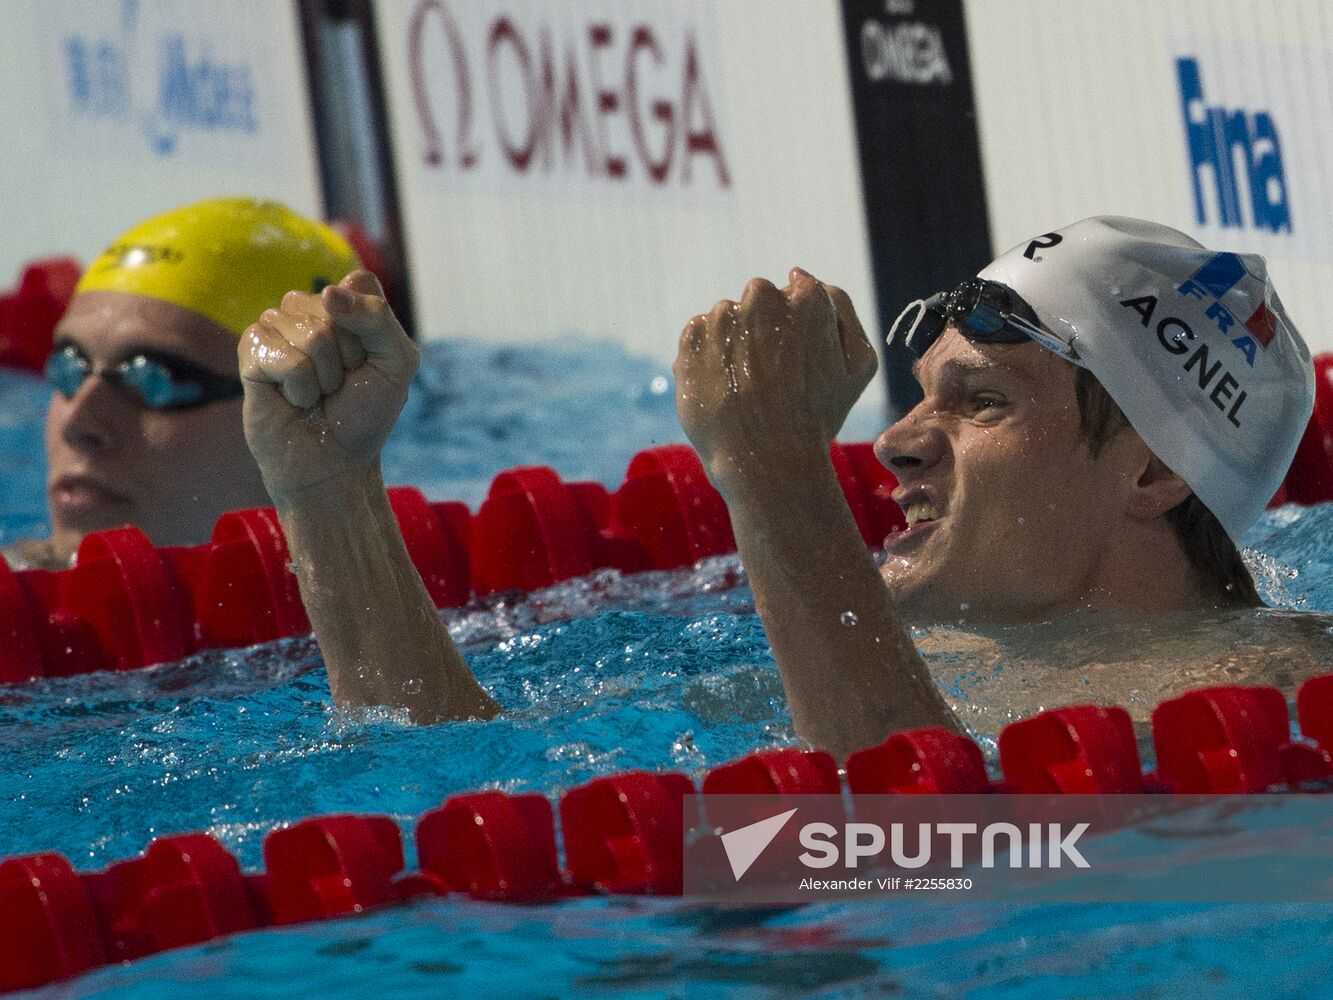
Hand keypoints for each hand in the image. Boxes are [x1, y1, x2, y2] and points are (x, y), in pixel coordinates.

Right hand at [239, 270, 418, 507]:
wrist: (334, 461)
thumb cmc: (365, 413)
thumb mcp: (396, 363)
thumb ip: (378, 319)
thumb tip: (327, 293)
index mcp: (345, 303)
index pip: (359, 285)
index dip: (371, 329)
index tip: (368, 361)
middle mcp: (308, 308)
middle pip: (334, 310)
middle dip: (348, 358)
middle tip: (340, 384)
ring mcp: (276, 326)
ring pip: (311, 333)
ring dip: (323, 376)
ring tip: (317, 393)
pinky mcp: (251, 351)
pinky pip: (282, 356)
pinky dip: (299, 387)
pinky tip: (294, 399)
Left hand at [673, 268, 877, 494]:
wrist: (767, 459)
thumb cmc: (818, 416)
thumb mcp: (858, 366)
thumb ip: (841, 310)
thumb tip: (800, 275)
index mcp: (807, 298)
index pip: (799, 292)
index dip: (798, 329)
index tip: (796, 360)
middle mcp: (763, 298)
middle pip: (761, 300)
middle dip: (764, 328)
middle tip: (770, 375)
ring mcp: (724, 317)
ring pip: (729, 317)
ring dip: (734, 342)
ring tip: (745, 386)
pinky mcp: (693, 338)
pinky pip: (700, 334)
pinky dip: (708, 355)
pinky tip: (723, 386)